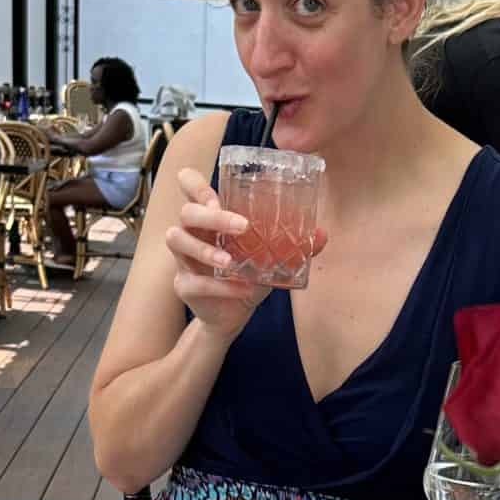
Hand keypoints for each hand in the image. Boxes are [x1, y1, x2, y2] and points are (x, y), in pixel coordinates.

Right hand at [166, 169, 325, 341]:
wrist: (232, 315)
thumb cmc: (246, 276)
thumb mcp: (270, 258)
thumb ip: (292, 244)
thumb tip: (322, 234)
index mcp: (209, 218)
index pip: (188, 184)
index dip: (196, 185)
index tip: (218, 197)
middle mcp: (191, 233)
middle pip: (185, 212)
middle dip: (211, 217)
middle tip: (241, 226)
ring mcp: (183, 259)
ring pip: (176, 240)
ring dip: (205, 249)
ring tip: (231, 261)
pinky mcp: (183, 285)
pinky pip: (194, 281)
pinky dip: (219, 286)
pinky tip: (242, 289)